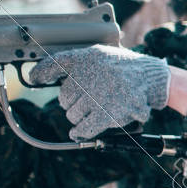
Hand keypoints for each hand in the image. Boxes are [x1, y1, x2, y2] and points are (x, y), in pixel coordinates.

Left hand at [28, 45, 170, 139]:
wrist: (152, 78)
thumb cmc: (124, 68)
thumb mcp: (100, 55)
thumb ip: (74, 63)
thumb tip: (40, 76)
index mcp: (86, 58)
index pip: (54, 64)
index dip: (41, 73)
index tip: (34, 79)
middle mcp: (89, 75)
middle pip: (64, 97)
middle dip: (74, 101)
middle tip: (90, 98)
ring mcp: (98, 96)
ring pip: (73, 114)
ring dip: (82, 116)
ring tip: (98, 109)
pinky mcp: (107, 114)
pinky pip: (84, 128)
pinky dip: (80, 132)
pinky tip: (78, 132)